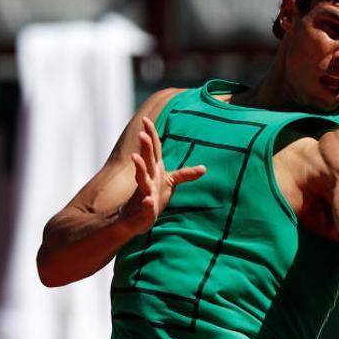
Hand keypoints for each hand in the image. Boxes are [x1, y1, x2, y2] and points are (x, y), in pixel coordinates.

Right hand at [119, 117, 205, 234]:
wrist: (134, 219)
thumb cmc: (152, 196)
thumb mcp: (170, 183)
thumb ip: (185, 174)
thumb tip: (204, 168)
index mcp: (154, 170)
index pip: (153, 150)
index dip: (150, 135)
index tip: (145, 119)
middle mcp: (147, 178)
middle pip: (147, 160)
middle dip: (144, 147)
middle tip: (141, 133)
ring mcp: (144, 192)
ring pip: (141, 179)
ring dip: (139, 168)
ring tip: (135, 158)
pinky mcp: (144, 209)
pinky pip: (145, 205)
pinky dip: (147, 203)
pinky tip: (149, 201)